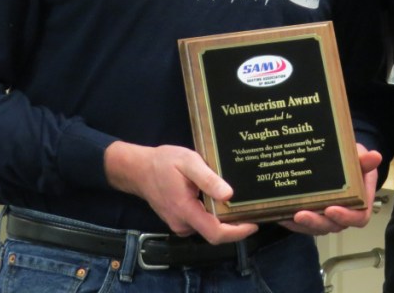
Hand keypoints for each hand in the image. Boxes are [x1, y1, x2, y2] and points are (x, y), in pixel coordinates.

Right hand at [104, 141, 256, 243]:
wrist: (138, 169)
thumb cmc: (164, 162)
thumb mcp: (188, 162)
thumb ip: (208, 179)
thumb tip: (229, 194)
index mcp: (186, 210)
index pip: (215, 233)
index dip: (237, 232)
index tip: (255, 223)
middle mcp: (183, 224)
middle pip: (215, 232)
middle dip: (235, 224)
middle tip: (253, 208)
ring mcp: (180, 224)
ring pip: (208, 227)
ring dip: (224, 218)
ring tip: (240, 201)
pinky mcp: (179, 220)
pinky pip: (200, 221)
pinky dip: (212, 214)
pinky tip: (221, 199)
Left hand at [281, 144, 382, 235]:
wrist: (338, 158)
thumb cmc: (352, 159)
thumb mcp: (358, 156)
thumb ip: (364, 160)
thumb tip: (375, 157)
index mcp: (361, 201)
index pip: (359, 217)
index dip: (346, 217)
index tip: (331, 209)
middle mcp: (344, 212)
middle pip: (334, 226)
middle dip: (317, 222)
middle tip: (302, 214)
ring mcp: (327, 215)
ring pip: (317, 227)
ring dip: (304, 224)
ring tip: (290, 215)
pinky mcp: (312, 213)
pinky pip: (303, 224)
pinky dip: (291, 221)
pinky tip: (280, 215)